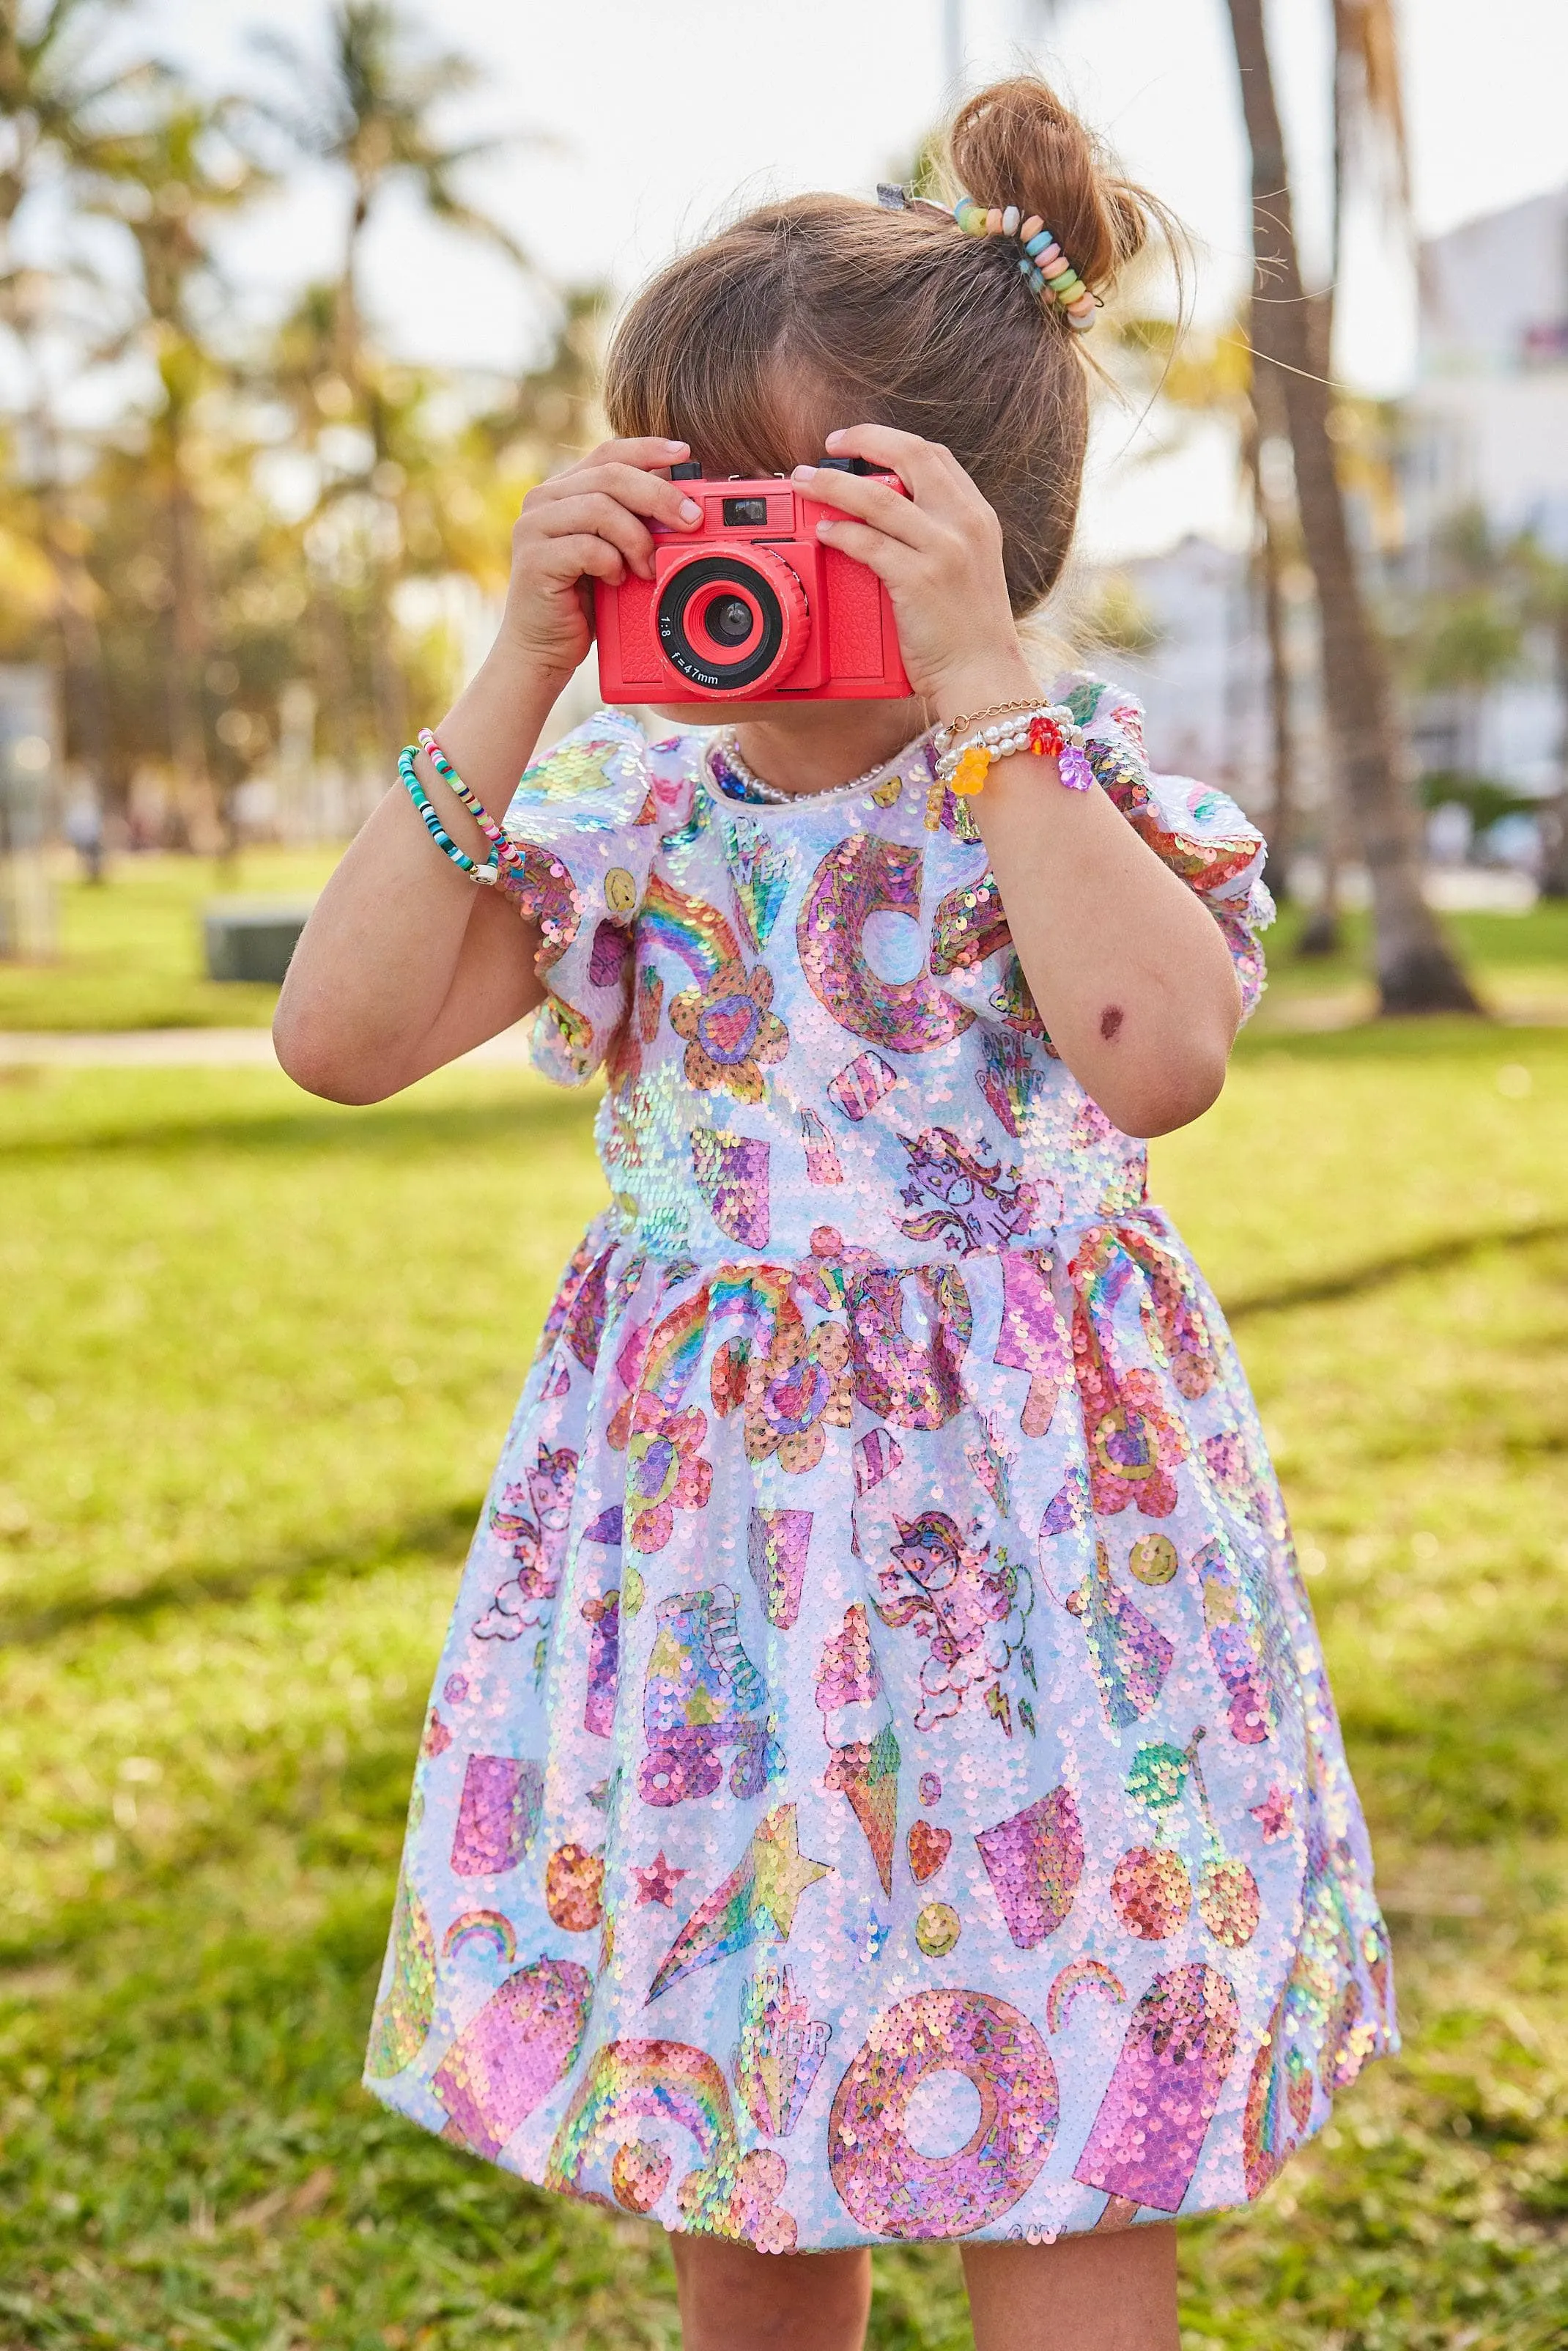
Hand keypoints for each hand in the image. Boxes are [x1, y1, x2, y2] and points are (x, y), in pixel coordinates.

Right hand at [499, 435, 705, 680]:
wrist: (542, 650)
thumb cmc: (582, 603)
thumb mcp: (614, 553)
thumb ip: (632, 521)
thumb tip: (681, 500)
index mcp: (564, 490)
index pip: (609, 453)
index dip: (649, 449)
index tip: (686, 455)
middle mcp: (543, 500)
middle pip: (611, 475)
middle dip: (659, 496)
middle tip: (690, 520)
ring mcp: (534, 527)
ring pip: (601, 508)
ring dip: (637, 538)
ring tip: (647, 567)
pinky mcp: (534, 559)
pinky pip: (588, 547)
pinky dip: (612, 563)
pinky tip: (616, 580)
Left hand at [791, 425, 1036, 715]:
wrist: (984, 676)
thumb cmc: (968, 633)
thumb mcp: (967, 568)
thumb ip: (939, 536)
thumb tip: (886, 515)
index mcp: (977, 516)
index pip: (934, 456)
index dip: (891, 441)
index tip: (859, 443)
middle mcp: (965, 524)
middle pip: (910, 456)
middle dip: (863, 441)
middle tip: (826, 446)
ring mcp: (944, 550)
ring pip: (878, 497)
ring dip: (833, 484)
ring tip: (804, 482)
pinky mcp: (920, 580)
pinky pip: (869, 543)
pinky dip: (841, 531)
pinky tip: (823, 531)